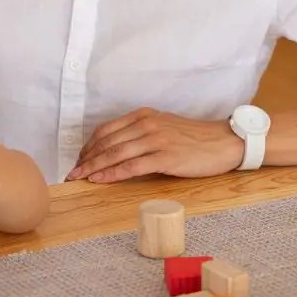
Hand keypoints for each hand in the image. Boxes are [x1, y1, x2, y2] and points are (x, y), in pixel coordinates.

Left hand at [67, 108, 244, 182]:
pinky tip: (99, 180)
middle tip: (71, 173)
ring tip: (79, 179)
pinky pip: (130, 167)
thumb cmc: (196, 139)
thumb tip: (120, 150)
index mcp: (145, 115)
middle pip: (106, 142)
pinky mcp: (165, 157)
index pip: (107, 130)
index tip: (78, 159)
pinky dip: (111, 174)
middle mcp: (147, 124)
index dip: (89, 146)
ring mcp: (155, 140)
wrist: (225, 142)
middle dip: (85, 159)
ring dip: (93, 167)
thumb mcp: (166, 128)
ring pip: (115, 154)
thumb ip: (143, 133)